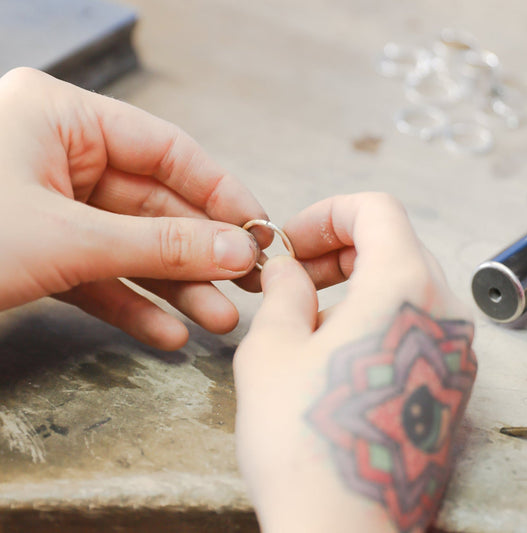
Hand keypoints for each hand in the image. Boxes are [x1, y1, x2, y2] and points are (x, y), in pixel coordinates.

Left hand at [0, 68, 270, 349]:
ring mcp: (51, 208)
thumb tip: (238, 250)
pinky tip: (168, 334)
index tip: (258, 230)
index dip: (220, 193)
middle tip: (248, 285)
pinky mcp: (40, 253)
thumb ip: (159, 246)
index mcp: (63, 119)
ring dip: (176, 288)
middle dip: (202, 254)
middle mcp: (61, 157)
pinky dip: (132, 307)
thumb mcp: (68, 239)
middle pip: (155, 207)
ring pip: (132, 249)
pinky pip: (99, 278)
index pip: (167, 151)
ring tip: (220, 320)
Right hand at [234, 193, 475, 532]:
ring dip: (353, 283)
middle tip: (293, 276)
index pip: (376, 210)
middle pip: (392, 245)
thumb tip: (287, 269)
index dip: (327, 214)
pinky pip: (412, 324)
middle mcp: (441, 312)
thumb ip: (282, 291)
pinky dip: (373, 315)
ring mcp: (452, 352)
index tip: (292, 241)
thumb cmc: (304, 439)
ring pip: (403, 285)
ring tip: (307, 315)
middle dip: (336, 249)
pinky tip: (335, 349)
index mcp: (402, 286)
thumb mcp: (272, 347)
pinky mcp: (447, 386)